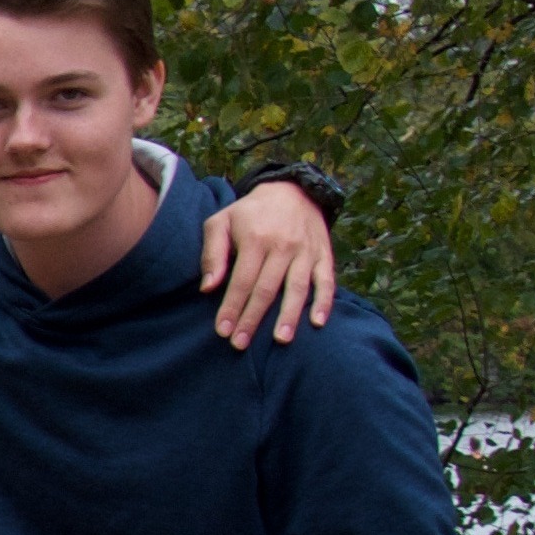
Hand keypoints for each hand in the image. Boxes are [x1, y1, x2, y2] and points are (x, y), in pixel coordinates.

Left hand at [200, 177, 335, 345]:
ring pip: (297, 288)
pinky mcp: (324, 255)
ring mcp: (306, 252)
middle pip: (267, 289)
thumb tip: (208, 287)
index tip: (222, 331)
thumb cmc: (249, 212)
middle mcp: (283, 247)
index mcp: (256, 240)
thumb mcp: (221, 222)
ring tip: (280, 340)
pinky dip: (324, 302)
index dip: (232, 307)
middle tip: (240, 344)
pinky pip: (326, 281)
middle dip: (253, 319)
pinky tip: (317, 322)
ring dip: (289, 316)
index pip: (242, 281)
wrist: (292, 190)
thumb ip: (212, 254)